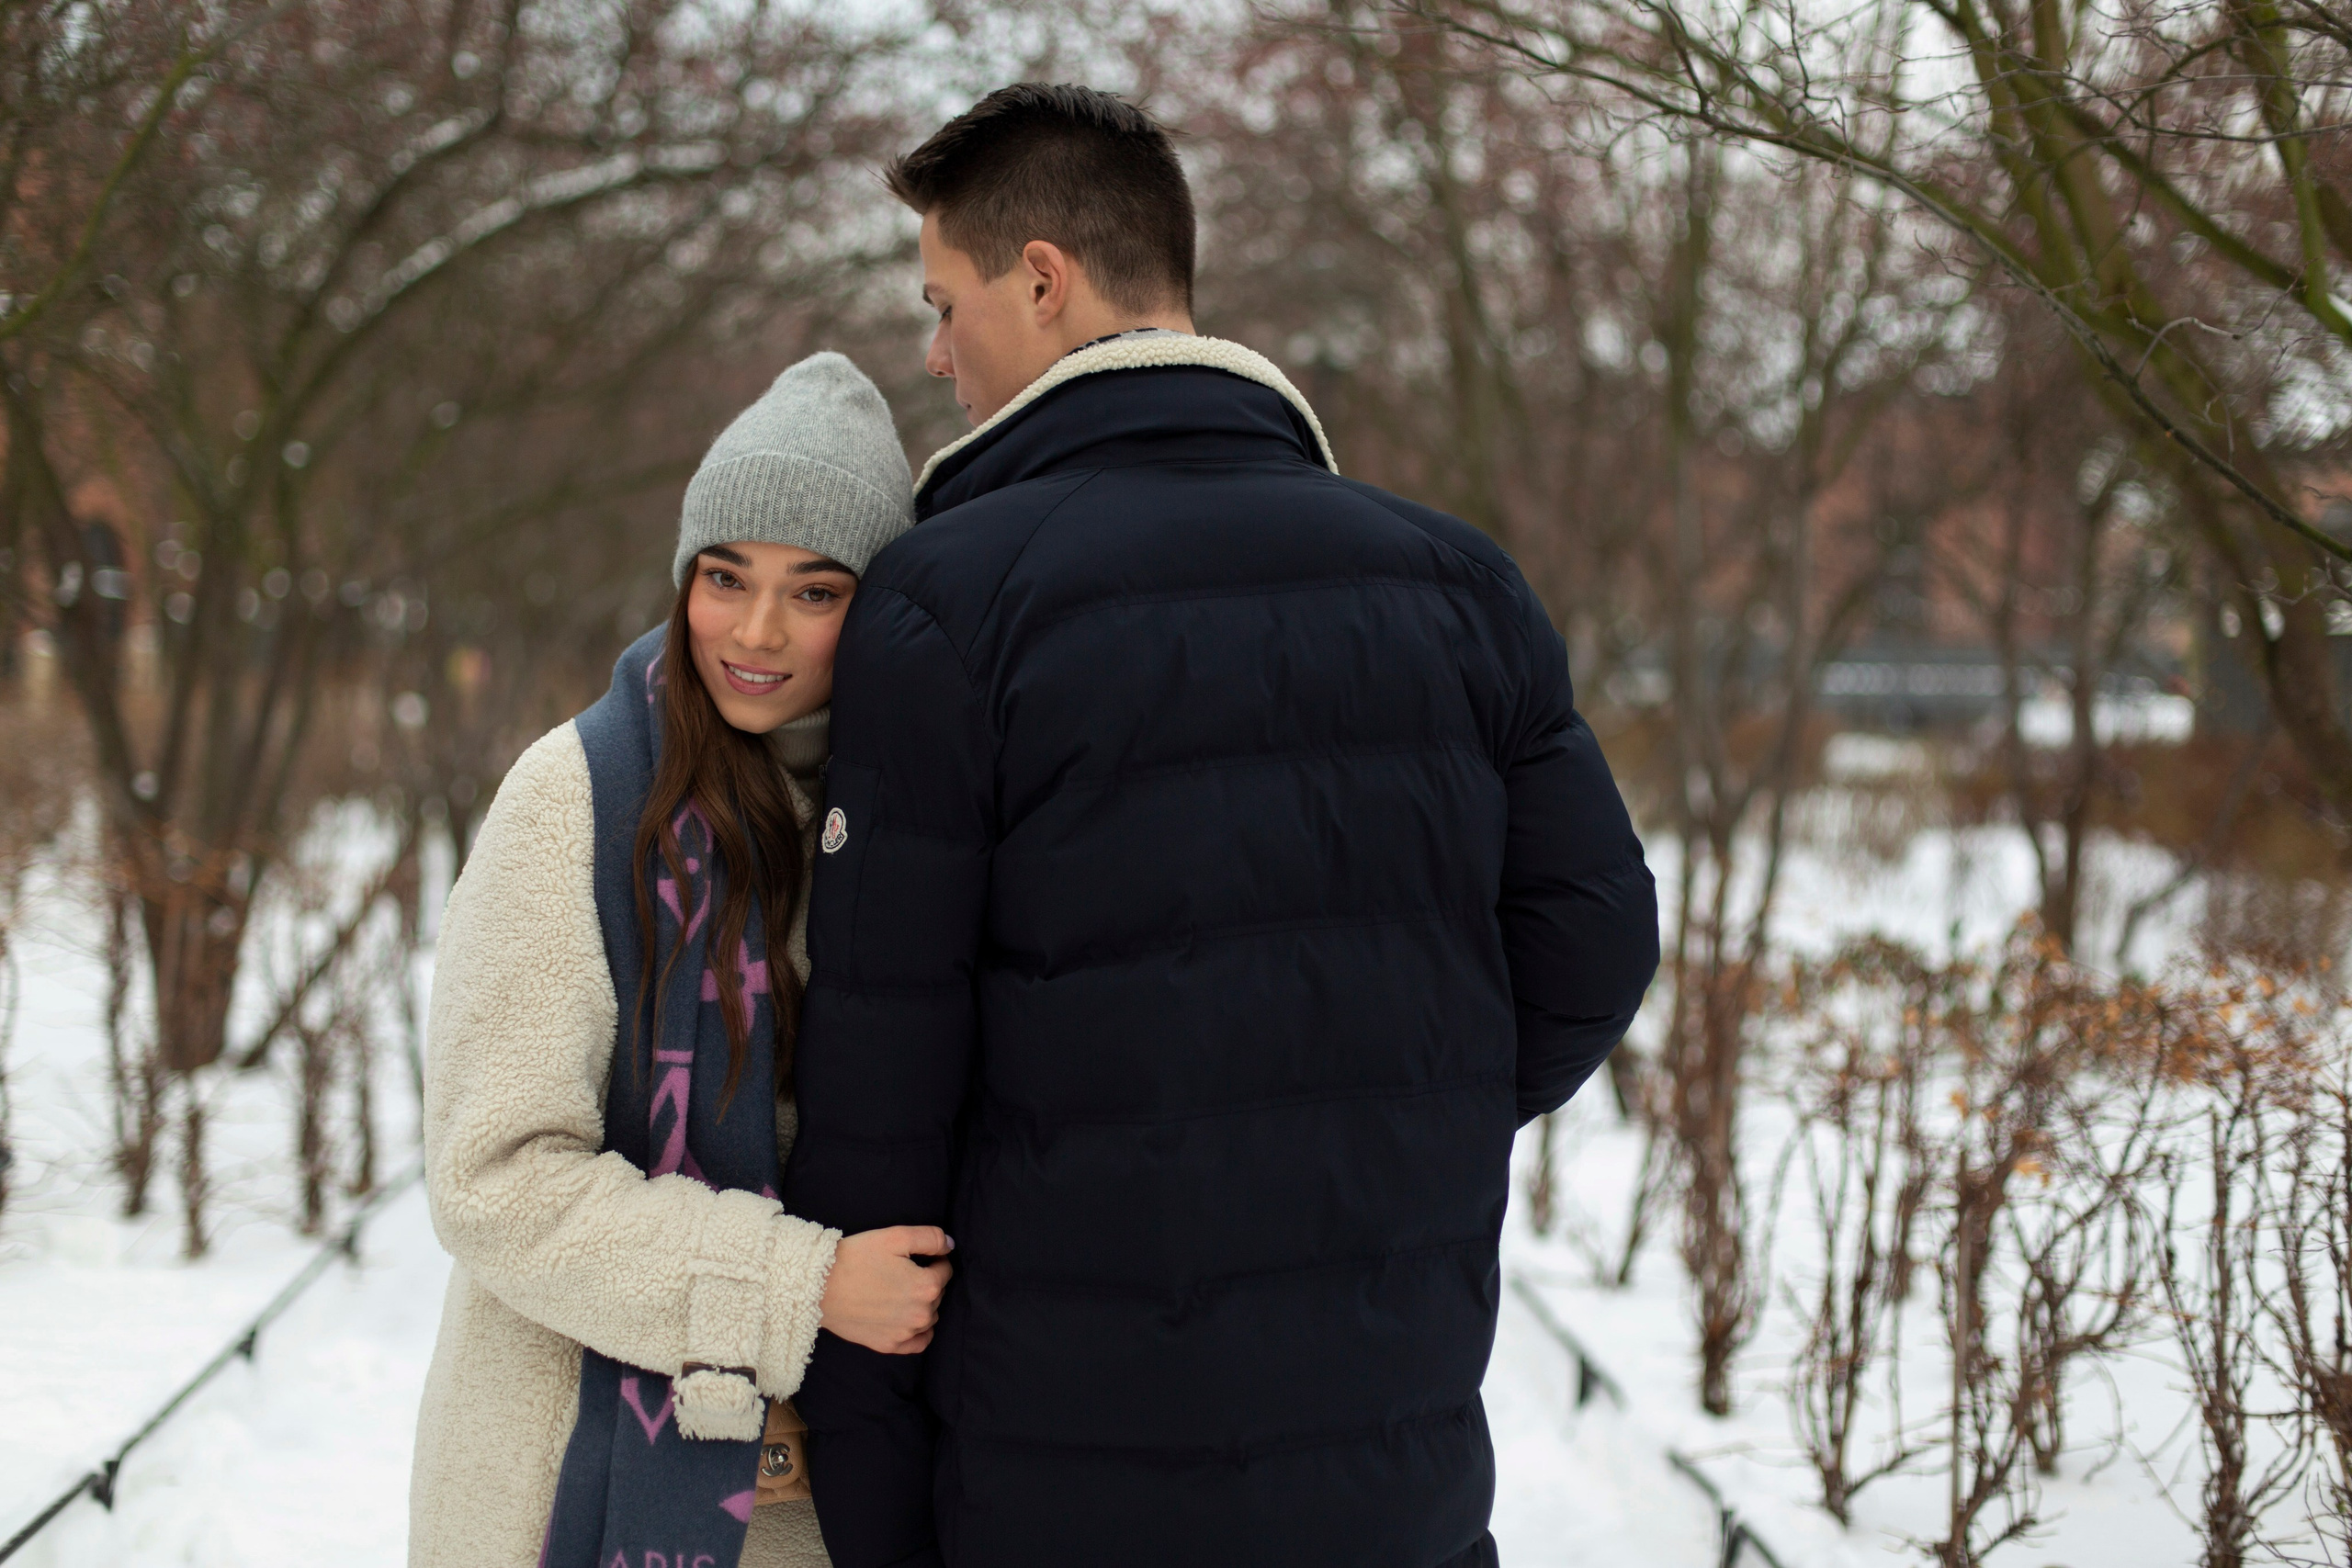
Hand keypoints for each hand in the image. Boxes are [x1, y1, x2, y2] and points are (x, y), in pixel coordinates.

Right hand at [819, 1225, 952, 1353]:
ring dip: (922, 1304)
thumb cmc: (856, 1258)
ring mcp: (905, 1333)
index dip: (933, 1259)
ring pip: (929, 1316)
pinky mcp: (889, 1345)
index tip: (915, 1256)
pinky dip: (918, 1331)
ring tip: (897, 1291)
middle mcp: (921, 1314)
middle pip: (937, 1294)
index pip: (945, 1269)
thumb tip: (950, 1246)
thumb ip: (931, 1238)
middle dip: (926, 1281)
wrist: (819, 1287)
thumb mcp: (895, 1236)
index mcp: (926, 1286)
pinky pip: (918, 1342)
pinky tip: (907, 1318)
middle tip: (901, 1271)